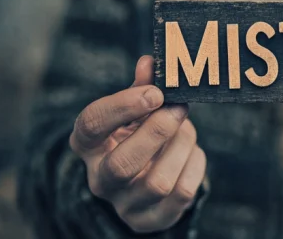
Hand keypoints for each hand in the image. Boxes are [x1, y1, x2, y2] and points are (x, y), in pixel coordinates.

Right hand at [69, 55, 206, 232]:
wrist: (142, 180)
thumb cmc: (137, 134)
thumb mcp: (134, 110)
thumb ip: (142, 87)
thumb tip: (151, 62)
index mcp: (88, 145)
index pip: (91, 125)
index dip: (123, 106)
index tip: (155, 91)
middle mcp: (100, 179)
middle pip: (123, 164)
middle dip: (158, 132)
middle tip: (179, 108)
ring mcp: (125, 204)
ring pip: (159, 182)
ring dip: (181, 148)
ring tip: (186, 129)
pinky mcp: (151, 219)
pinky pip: (183, 193)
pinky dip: (194, 165)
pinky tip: (192, 152)